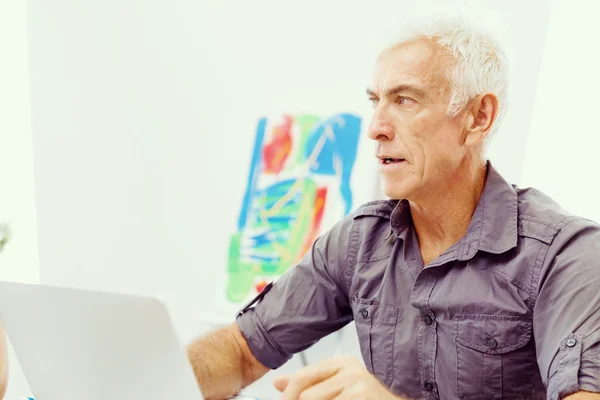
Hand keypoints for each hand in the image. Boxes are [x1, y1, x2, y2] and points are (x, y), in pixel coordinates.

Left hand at [274, 355, 402, 399]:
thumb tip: (277, 382)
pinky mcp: (361, 398)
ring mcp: (358, 387)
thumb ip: (308, 383)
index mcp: (342, 363)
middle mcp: (350, 370)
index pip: (303, 377)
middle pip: (307, 396)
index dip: (289, 395)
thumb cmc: (365, 399)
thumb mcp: (336, 386)